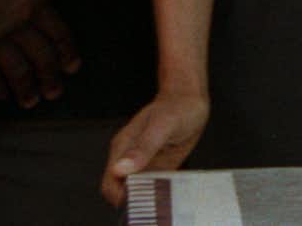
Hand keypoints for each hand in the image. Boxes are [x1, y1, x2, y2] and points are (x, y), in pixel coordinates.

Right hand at [0, 6, 78, 105]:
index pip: (57, 31)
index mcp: (32, 0)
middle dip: (48, 76)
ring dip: (25, 86)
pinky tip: (0, 95)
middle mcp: (15, 22)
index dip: (66, 51)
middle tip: (54, 92)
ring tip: (31, 100)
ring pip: (15, 68)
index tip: (72, 66)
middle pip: (40, 55)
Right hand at [101, 87, 209, 206]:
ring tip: (167, 197)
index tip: (138, 201)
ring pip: (138, 191)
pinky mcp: (159, 167)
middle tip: (156, 201)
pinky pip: (155, 186)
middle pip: (122, 191)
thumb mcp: (163, 125)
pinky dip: (161, 192)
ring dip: (150, 198)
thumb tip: (120, 168)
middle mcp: (130, 159)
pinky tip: (175, 190)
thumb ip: (143, 147)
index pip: (110, 183)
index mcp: (122, 148)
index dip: (120, 197)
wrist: (190, 100)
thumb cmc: (176, 107)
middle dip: (135, 201)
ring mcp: (144, 164)